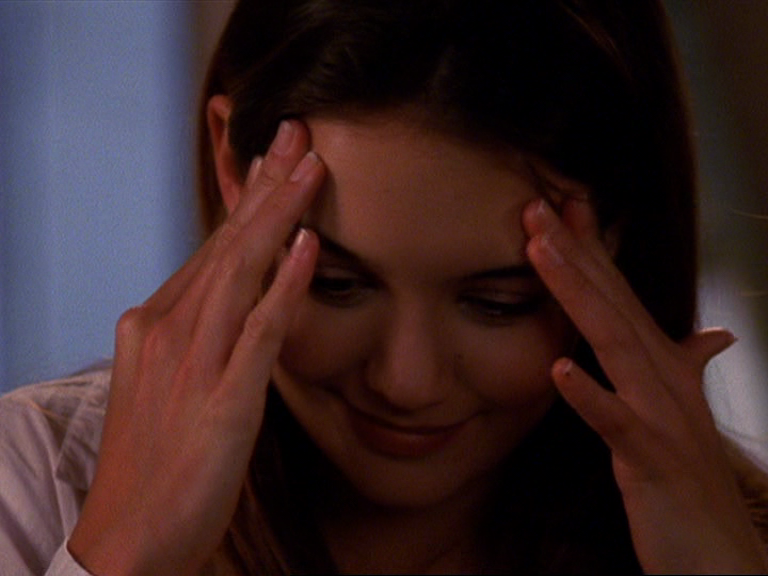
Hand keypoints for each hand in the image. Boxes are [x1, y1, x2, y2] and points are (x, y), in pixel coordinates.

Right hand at [68, 121, 322, 574]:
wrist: (130, 535)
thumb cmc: (157, 458)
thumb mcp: (170, 380)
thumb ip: (201, 333)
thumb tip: (239, 293)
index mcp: (154, 321)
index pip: (211, 246)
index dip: (246, 199)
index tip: (273, 158)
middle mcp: (167, 329)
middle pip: (225, 242)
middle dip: (266, 184)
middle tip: (299, 134)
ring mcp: (192, 362)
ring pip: (240, 270)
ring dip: (279, 214)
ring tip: (311, 166)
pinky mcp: (221, 400)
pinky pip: (259, 331)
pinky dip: (285, 286)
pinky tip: (308, 247)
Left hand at [523, 197, 767, 572]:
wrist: (721, 554)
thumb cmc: (690, 480)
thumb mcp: (684, 414)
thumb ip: (690, 367)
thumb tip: (713, 334)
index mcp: (660, 365)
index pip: (619, 294)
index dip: (591, 248)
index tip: (559, 205)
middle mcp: (662, 379)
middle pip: (611, 302)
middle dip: (574, 251)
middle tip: (534, 205)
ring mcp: (660, 417)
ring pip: (613, 344)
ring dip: (577, 296)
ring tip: (541, 253)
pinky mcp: (653, 462)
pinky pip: (617, 425)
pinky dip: (590, 397)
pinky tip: (559, 370)